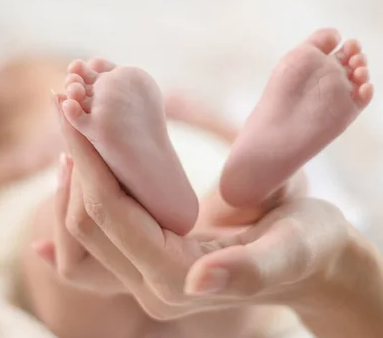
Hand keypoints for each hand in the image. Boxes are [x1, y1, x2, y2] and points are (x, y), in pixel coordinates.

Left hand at [43, 94, 357, 319]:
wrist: (315, 259)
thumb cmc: (311, 246)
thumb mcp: (291, 249)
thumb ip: (249, 269)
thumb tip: (199, 280)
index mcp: (176, 280)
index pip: (111, 214)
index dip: (87, 159)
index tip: (71, 107)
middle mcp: (150, 285)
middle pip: (87, 219)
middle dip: (75, 155)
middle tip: (66, 97)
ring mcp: (146, 275)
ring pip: (86, 226)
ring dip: (75, 170)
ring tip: (72, 119)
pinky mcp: (151, 260)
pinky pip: (100, 234)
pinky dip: (81, 195)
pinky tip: (70, 167)